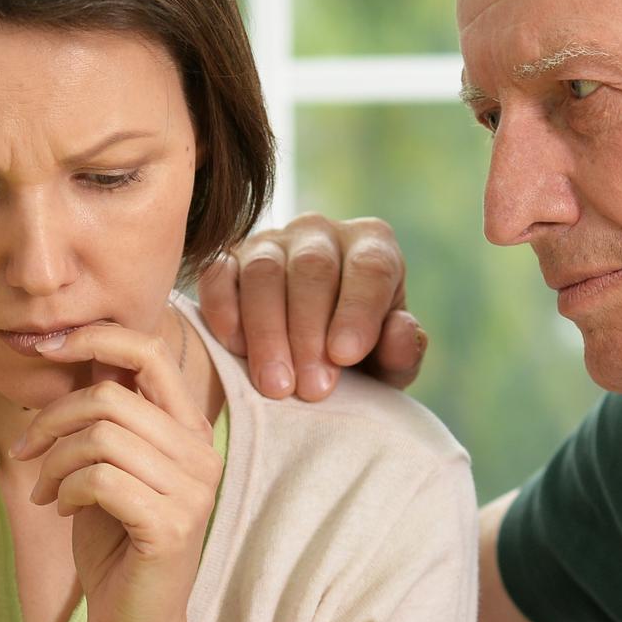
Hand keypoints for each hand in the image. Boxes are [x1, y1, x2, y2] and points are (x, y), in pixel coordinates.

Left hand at [14, 316, 219, 621]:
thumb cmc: (114, 543)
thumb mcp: (106, 465)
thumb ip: (103, 415)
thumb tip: (65, 349)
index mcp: (189, 430)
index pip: (149, 351)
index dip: (93, 338)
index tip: (44, 348)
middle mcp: (200, 453)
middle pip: (109, 396)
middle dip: (52, 419)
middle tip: (27, 452)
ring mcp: (191, 490)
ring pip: (100, 435)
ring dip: (54, 460)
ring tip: (46, 489)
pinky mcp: (170, 524)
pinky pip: (100, 478)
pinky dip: (67, 490)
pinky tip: (64, 510)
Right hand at [197, 213, 425, 399]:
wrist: (308, 354)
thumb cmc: (356, 354)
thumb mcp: (389, 361)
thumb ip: (402, 350)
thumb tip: (401, 331)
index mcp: (371, 244)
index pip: (369, 268)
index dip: (357, 312)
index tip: (345, 356)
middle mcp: (319, 232)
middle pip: (313, 269)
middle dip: (309, 332)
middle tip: (311, 389)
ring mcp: (269, 241)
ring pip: (264, 271)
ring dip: (268, 331)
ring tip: (274, 385)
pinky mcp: (227, 259)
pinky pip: (219, 273)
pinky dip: (223, 309)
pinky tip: (234, 348)